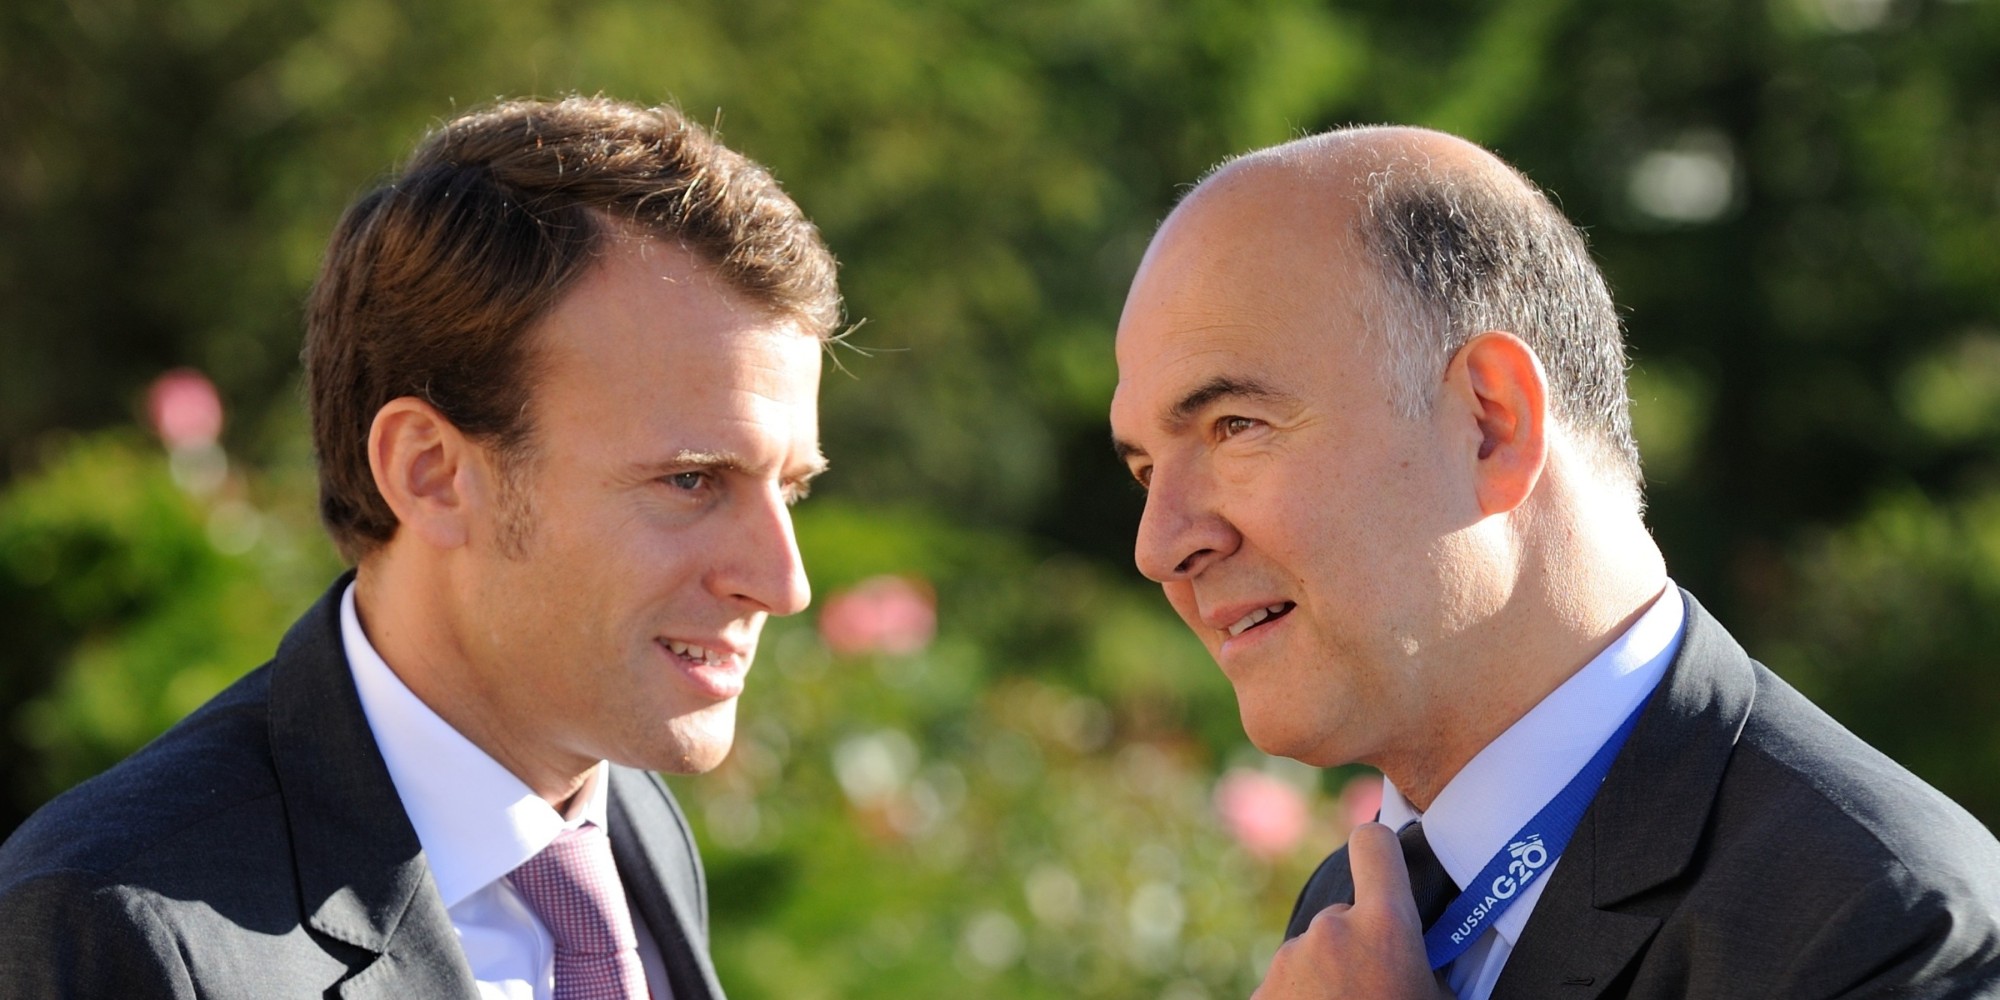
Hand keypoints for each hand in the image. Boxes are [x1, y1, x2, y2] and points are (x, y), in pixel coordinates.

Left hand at [1252, 823, 1452, 999]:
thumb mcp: (1438, 994)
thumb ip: (1425, 952)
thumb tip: (1428, 939)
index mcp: (1385, 927)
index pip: (1374, 845)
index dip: (1378, 850)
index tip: (1382, 863)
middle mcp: (1331, 931)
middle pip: (1342, 914)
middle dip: (1354, 942)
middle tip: (1373, 984)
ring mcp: (1290, 960)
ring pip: (1313, 951)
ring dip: (1327, 972)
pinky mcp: (1261, 989)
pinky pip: (1287, 981)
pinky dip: (1301, 996)